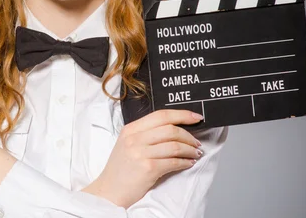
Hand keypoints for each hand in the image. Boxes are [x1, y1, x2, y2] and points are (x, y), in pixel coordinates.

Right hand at [82, 109, 202, 207]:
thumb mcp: (127, 144)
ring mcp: (140, 153)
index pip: (161, 115)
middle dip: (189, 135)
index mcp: (130, 129)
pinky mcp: (147, 168)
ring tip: (195, 154)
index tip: (195, 117)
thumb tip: (173, 129)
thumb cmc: (120, 170)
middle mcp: (134, 138)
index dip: (182, 115)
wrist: (109, 191)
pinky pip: (173, 162)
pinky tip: (188, 163)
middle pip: (170, 129)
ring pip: (174, 145)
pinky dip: (184, 162)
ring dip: (189, 150)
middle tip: (196, 142)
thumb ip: (145, 134)